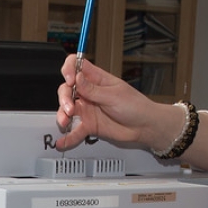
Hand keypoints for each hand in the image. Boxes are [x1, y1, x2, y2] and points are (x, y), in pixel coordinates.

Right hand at [54, 55, 173, 151]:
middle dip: (64, 97)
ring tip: (65, 122)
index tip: (70, 79)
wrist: (144, 127)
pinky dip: (68, 137)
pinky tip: (62, 141)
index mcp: (96, 79)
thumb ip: (92, 90)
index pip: (76, 66)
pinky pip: (75, 130)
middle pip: (67, 89)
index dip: (69, 69)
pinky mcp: (89, 125)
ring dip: (62, 115)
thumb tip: (77, 78)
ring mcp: (88, 109)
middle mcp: (89, 93)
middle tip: (70, 107)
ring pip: (67, 109)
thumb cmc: (136, 106)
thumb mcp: (113, 95)